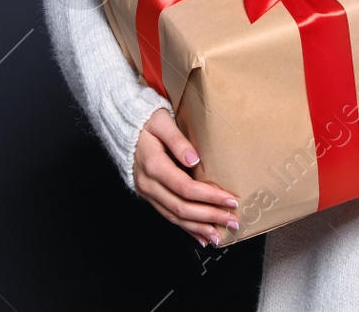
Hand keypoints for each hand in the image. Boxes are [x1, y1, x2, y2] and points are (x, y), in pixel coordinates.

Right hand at [132, 107, 242, 247]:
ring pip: (175, 217)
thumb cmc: (148, 122)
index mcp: (153, 165)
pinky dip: (186, 228)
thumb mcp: (162, 122)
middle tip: (232, 221)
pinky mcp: (152, 197)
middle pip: (182, 207)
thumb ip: (177, 140)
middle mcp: (149, 184)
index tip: (230, 200)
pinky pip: (169, 217)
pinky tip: (201, 237)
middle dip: (209, 217)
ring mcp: (148, 193)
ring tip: (220, 236)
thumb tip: (194, 159)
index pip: (185, 187)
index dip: (209, 196)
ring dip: (199, 228)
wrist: (126, 129)